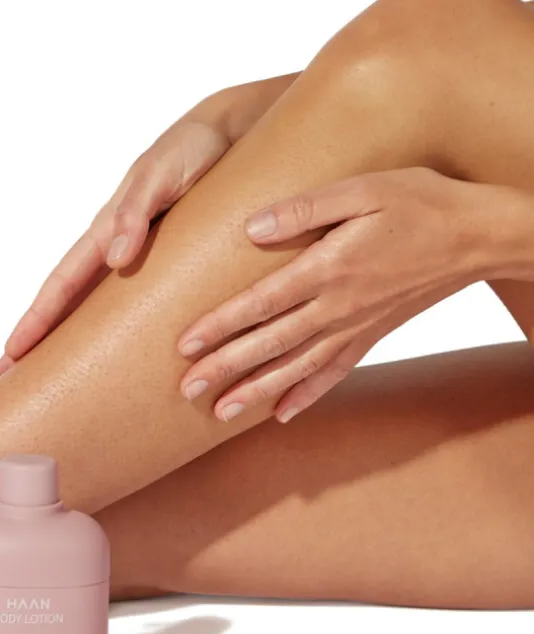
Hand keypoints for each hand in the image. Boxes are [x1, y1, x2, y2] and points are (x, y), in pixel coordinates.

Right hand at [0, 118, 230, 376]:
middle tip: (8, 377)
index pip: (62, 283)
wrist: (227, 135)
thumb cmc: (192, 150)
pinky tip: (113, 349)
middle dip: (37, 337)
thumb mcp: (161, 175)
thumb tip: (113, 258)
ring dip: (69, 337)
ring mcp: (135, 257)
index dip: (37, 319)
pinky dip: (113, 327)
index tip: (11, 353)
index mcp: (106, 230)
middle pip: (66, 301)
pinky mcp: (163, 261)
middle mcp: (113, 249)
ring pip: (92, 305)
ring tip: (51, 373)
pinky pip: (131, 302)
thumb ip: (136, 212)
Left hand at [178, 167, 519, 421]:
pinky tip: (282, 414)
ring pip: (296, 367)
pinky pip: (334, 374)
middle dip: (226, 368)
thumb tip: (251, 227)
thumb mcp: (363, 189)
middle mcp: (337, 307)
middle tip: (186, 389)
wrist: (478, 237)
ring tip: (221, 413)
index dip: (221, 325)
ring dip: (256, 391)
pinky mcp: (370, 337)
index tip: (185, 344)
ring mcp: (354, 328)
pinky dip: (306, 396)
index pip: (261, 303)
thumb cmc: (419, 204)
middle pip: (270, 344)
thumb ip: (306, 209)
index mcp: (328, 268)